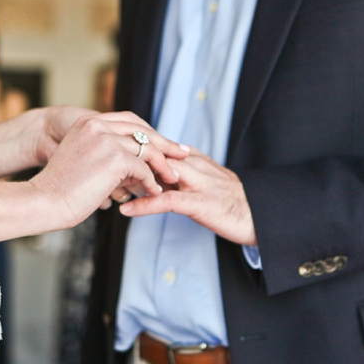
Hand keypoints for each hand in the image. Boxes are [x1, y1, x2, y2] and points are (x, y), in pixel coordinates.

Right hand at [30, 114, 188, 227]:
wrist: (45, 200)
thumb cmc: (62, 188)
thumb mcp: (84, 160)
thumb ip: (107, 153)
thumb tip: (139, 162)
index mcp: (88, 122)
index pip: (129, 121)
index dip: (150, 133)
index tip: (166, 143)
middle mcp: (97, 125)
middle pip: (142, 131)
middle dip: (165, 144)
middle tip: (183, 154)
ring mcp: (106, 140)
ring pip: (147, 150)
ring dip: (161, 167)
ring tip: (171, 180)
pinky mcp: (114, 158)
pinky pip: (143, 169)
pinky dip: (151, 182)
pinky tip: (154, 193)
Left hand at [118, 148, 256, 245]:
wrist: (261, 217)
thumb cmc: (232, 203)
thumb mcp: (204, 183)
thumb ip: (182, 174)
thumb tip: (154, 172)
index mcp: (195, 159)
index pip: (159, 146)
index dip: (133, 149)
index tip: (108, 153)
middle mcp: (197, 165)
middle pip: (156, 153)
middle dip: (129, 158)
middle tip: (102, 165)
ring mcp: (200, 183)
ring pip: (161, 171)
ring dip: (133, 177)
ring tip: (108, 185)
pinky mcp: (202, 203)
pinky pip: (169, 200)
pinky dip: (146, 204)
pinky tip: (127, 210)